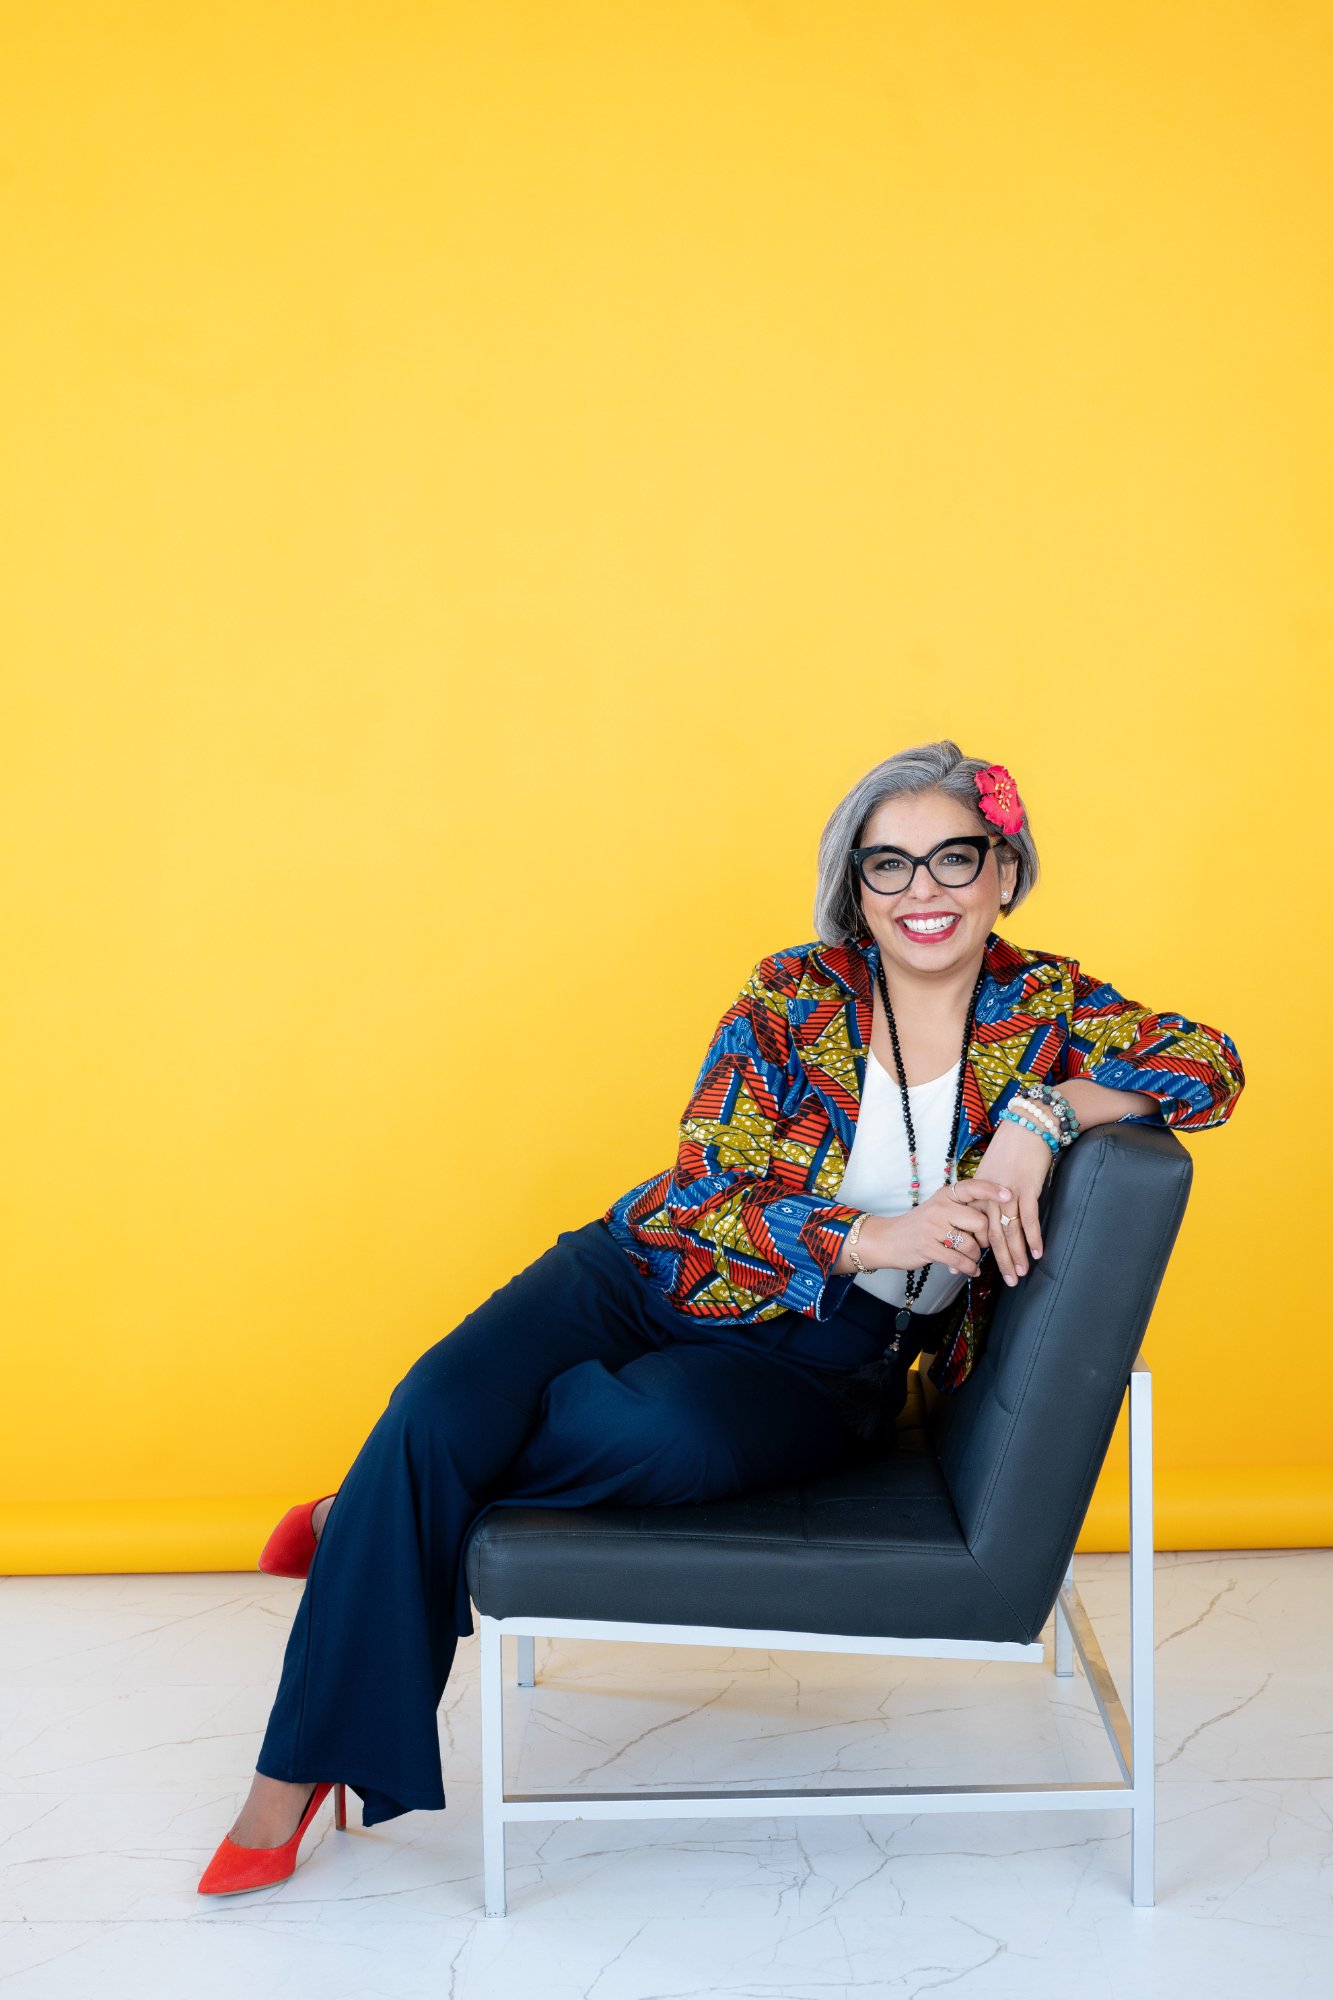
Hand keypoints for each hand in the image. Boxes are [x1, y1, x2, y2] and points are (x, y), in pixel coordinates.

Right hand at [872, 1178, 1013, 1280]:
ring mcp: (933, 1228)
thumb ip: (963, 1209)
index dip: (992, 1190)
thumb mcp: (940, 1208)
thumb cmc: (921, 1225)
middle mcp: (940, 1208)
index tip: (1008, 1194)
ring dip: (975, 1256)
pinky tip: (971, 1270)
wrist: (888, 1240)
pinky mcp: (928, 1248)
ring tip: (971, 1258)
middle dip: (985, 1237)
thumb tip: (994, 1219)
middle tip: (980, 1243)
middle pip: (980, 1222)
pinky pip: (959, 1260)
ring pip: (972, 1244)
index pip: (972, 1187)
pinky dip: (969, 1268)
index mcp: (945, 1195)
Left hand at [967, 1119, 1053, 1285]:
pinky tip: (1036, 1253)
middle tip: (1005, 1281)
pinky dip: (1033, 1237)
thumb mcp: (993, 1170)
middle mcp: (991, 1195)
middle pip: (992, 1234)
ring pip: (1010, 1230)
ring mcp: (1009, 1192)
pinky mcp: (1027, 1188)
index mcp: (979, 1192)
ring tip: (1020, 1274)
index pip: (974, 1227)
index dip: (971, 1249)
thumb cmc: (1012, 1147)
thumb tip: (992, 1212)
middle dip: (999, 1260)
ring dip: (1016, 1255)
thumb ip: (990, 1192)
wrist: (1027, 1124)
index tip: (966, 1268)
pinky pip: (1029, 1218)